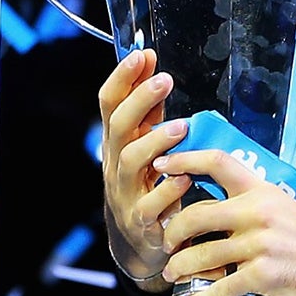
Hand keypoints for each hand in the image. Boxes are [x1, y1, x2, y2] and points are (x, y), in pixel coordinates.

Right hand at [98, 49, 194, 284]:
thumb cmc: (146, 182)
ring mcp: (126, 193)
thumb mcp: (144, 143)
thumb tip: (148, 58)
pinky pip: (151, 206)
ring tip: (182, 127)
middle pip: (118, 128)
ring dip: (155, 142)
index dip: (123, 79)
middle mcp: (116, 165)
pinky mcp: (143, 222)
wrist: (139, 241)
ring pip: (130, 164)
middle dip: (139, 101)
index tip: (142, 54)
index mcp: (117, 143)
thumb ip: (148, 108)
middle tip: (164, 80)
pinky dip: (168, 191)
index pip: (110, 105)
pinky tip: (185, 178)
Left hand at [154, 146, 295, 295]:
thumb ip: (252, 206)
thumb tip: (214, 210)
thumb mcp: (285, 209)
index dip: (186, 160)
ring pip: (200, 255)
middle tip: (166, 242)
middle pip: (196, 213)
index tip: (162, 164)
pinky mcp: (262, 275)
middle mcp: (259, 212)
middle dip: (172, 231)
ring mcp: (260, 244)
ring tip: (173, 274)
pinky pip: (218, 289)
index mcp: (263, 191)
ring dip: (179, 268)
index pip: (219, 162)